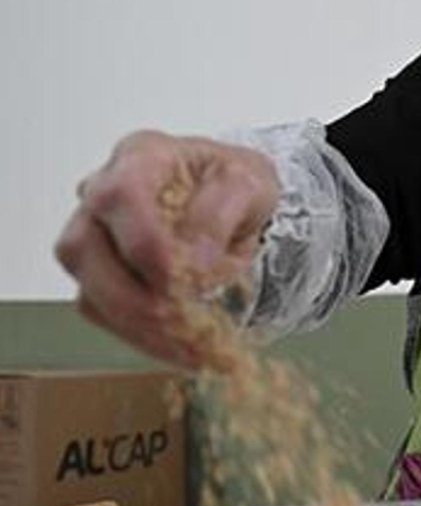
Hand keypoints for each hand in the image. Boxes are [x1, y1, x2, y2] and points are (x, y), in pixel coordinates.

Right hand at [54, 130, 278, 365]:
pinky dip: (144, 337)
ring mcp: (96, 236)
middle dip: (134, 297)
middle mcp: (104, 194)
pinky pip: (105, 314)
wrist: (240, 202)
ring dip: (140, 327)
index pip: (119, 196)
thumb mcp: (250, 182)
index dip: (142, 243)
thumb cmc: (237, 183)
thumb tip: (196, 261)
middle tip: (184, 321)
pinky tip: (184, 347)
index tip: (179, 277)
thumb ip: (221, 214)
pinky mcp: (100, 275)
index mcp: (142, 158)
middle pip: (84, 248)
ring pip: (89, 290)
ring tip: (193, 346)